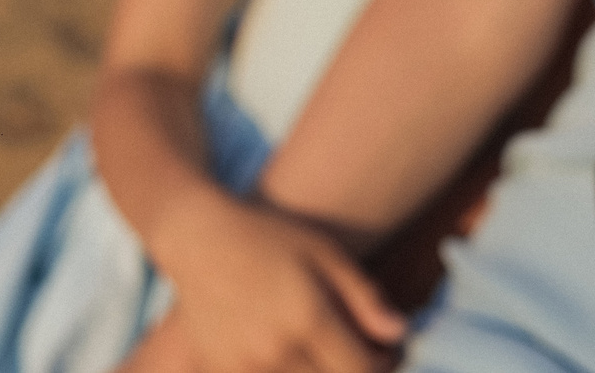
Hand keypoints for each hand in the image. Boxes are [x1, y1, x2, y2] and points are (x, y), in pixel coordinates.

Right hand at [139, 189, 400, 372]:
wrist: (195, 237)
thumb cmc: (266, 236)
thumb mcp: (323, 251)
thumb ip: (364, 296)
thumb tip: (398, 334)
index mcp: (307, 318)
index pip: (361, 371)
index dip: (381, 365)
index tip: (382, 352)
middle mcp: (275, 349)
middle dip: (351, 370)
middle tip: (354, 351)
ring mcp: (244, 366)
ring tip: (317, 348)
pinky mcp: (221, 372)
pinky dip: (283, 371)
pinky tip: (285, 353)